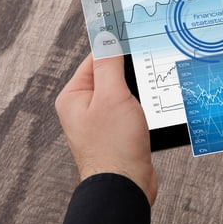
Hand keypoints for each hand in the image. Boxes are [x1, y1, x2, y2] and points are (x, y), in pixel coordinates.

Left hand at [55, 53, 157, 204]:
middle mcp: (83, 108)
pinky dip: (141, 108)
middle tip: (142, 77)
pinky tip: (148, 113)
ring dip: (137, 93)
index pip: (96, 58)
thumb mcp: (112, 96)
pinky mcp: (116, 132)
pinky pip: (130, 110)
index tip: (134, 40)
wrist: (125, 186)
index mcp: (74, 96)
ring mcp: (100, 121)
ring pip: (123, 93)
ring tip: (143, 103)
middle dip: (129, 74)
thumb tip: (106, 37)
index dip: (116, 49)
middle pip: (110, 75)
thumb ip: (109, 64)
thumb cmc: (114, 147)